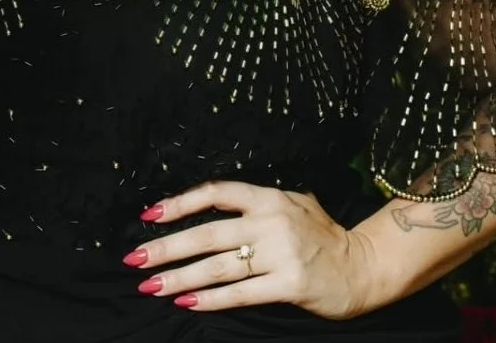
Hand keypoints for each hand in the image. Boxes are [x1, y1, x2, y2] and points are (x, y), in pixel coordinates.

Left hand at [123, 181, 382, 318]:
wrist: (361, 266)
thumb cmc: (322, 234)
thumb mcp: (294, 203)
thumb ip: (257, 203)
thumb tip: (211, 203)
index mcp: (269, 197)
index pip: (216, 193)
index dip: (181, 203)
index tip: (150, 215)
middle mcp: (272, 222)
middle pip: (208, 234)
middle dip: (166, 247)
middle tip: (134, 258)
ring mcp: (281, 254)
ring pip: (218, 267)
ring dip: (180, 277)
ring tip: (151, 285)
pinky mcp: (289, 285)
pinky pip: (241, 294)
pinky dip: (210, 299)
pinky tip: (186, 302)